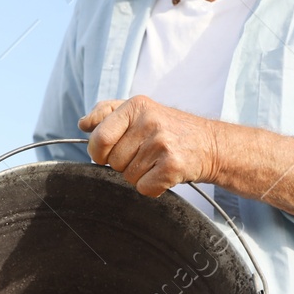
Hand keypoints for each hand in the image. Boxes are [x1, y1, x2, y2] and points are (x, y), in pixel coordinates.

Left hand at [78, 96, 220, 197]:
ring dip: (139, 175)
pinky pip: (143, 188)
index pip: (99, 138)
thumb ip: (108, 113)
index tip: (110, 151)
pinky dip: (152, 186)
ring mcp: (161, 143)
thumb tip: (83, 124)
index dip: (99, 152)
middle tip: (144, 154)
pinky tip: (164, 173)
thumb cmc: (170, 129)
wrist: (210, 144)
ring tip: (156, 161)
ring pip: (127, 176)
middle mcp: (148, 121)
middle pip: (112, 161)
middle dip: (122, 164)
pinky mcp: (172, 165)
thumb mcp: (140, 110)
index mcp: (135, 105)